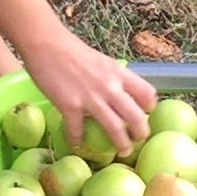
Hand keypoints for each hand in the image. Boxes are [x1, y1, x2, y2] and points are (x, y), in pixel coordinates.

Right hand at [22, 28, 156, 152]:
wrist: (46, 44)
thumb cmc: (73, 51)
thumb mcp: (102, 61)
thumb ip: (113, 78)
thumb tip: (120, 93)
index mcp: (119, 73)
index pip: (147, 94)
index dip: (149, 108)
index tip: (145, 115)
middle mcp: (110, 87)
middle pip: (136, 117)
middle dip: (141, 133)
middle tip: (137, 141)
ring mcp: (91, 98)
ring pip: (115, 128)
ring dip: (121, 144)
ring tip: (121, 151)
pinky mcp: (70, 106)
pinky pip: (78, 130)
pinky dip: (78, 141)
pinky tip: (77, 145)